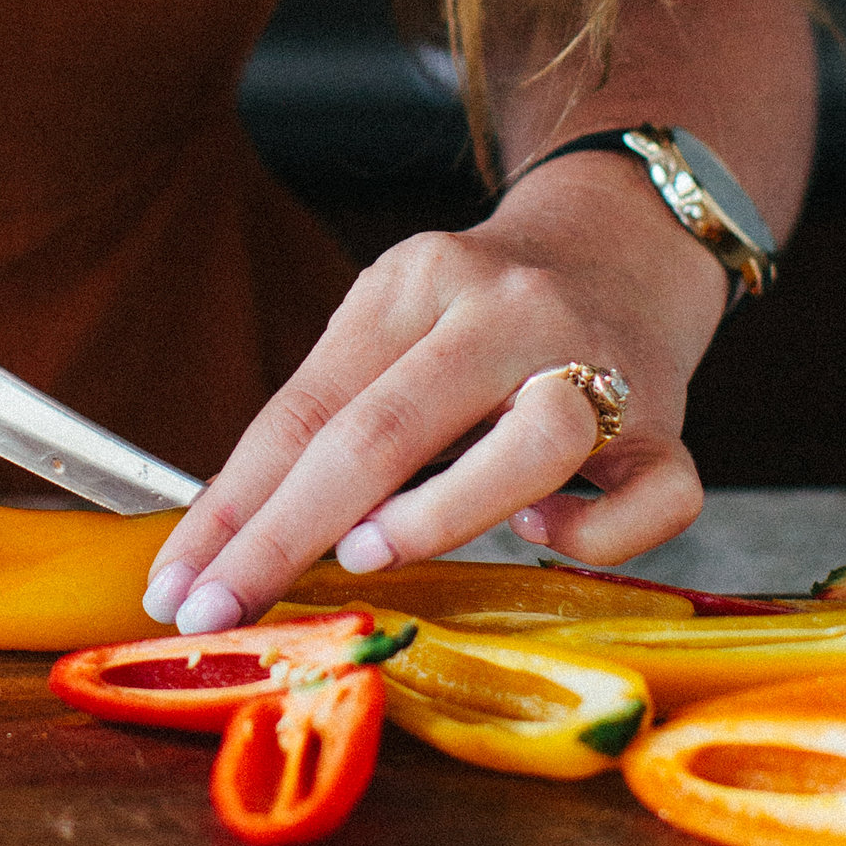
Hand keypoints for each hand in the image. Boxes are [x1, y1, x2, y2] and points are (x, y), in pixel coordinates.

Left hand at [140, 156, 728, 632]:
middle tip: (224, 606)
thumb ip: (332, 419)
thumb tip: (232, 548)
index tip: (176, 587)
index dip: (231, 510)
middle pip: (385, 428)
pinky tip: (547, 536)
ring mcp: (596, 364)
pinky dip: (593, 536)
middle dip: (287, 533)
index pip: (302, 410)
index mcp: (414, 283)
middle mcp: (504, 313)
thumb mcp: (393, 326)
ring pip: (535, 443)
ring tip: (371, 553)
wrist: (625, 238)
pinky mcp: (670, 424)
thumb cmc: (482, 315)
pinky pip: (654, 497)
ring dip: (437, 515)